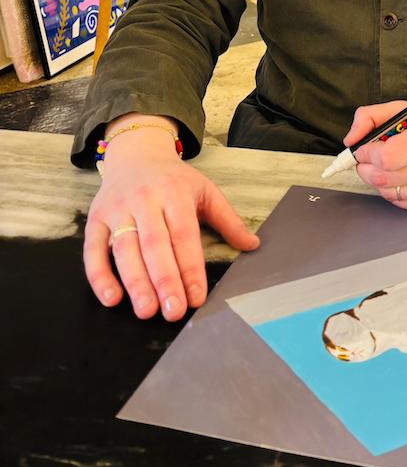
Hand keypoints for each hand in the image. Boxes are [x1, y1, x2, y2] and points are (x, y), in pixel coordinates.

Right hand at [83, 119, 259, 320]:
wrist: (136, 154)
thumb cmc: (174, 179)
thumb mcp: (205, 190)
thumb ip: (228, 219)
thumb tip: (253, 245)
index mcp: (175, 193)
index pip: (184, 234)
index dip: (190, 268)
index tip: (197, 297)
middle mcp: (145, 200)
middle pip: (154, 244)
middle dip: (165, 281)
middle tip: (173, 312)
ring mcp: (117, 209)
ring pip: (124, 250)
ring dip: (135, 283)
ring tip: (147, 311)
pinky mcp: (95, 219)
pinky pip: (93, 250)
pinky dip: (99, 276)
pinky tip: (112, 298)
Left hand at [344, 102, 406, 211]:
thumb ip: (373, 116)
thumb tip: (350, 139)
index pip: (386, 157)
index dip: (366, 153)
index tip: (364, 147)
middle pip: (383, 178)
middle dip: (365, 167)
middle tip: (366, 158)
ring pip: (388, 193)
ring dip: (377, 180)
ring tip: (383, 165)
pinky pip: (401, 203)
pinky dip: (392, 190)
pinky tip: (398, 176)